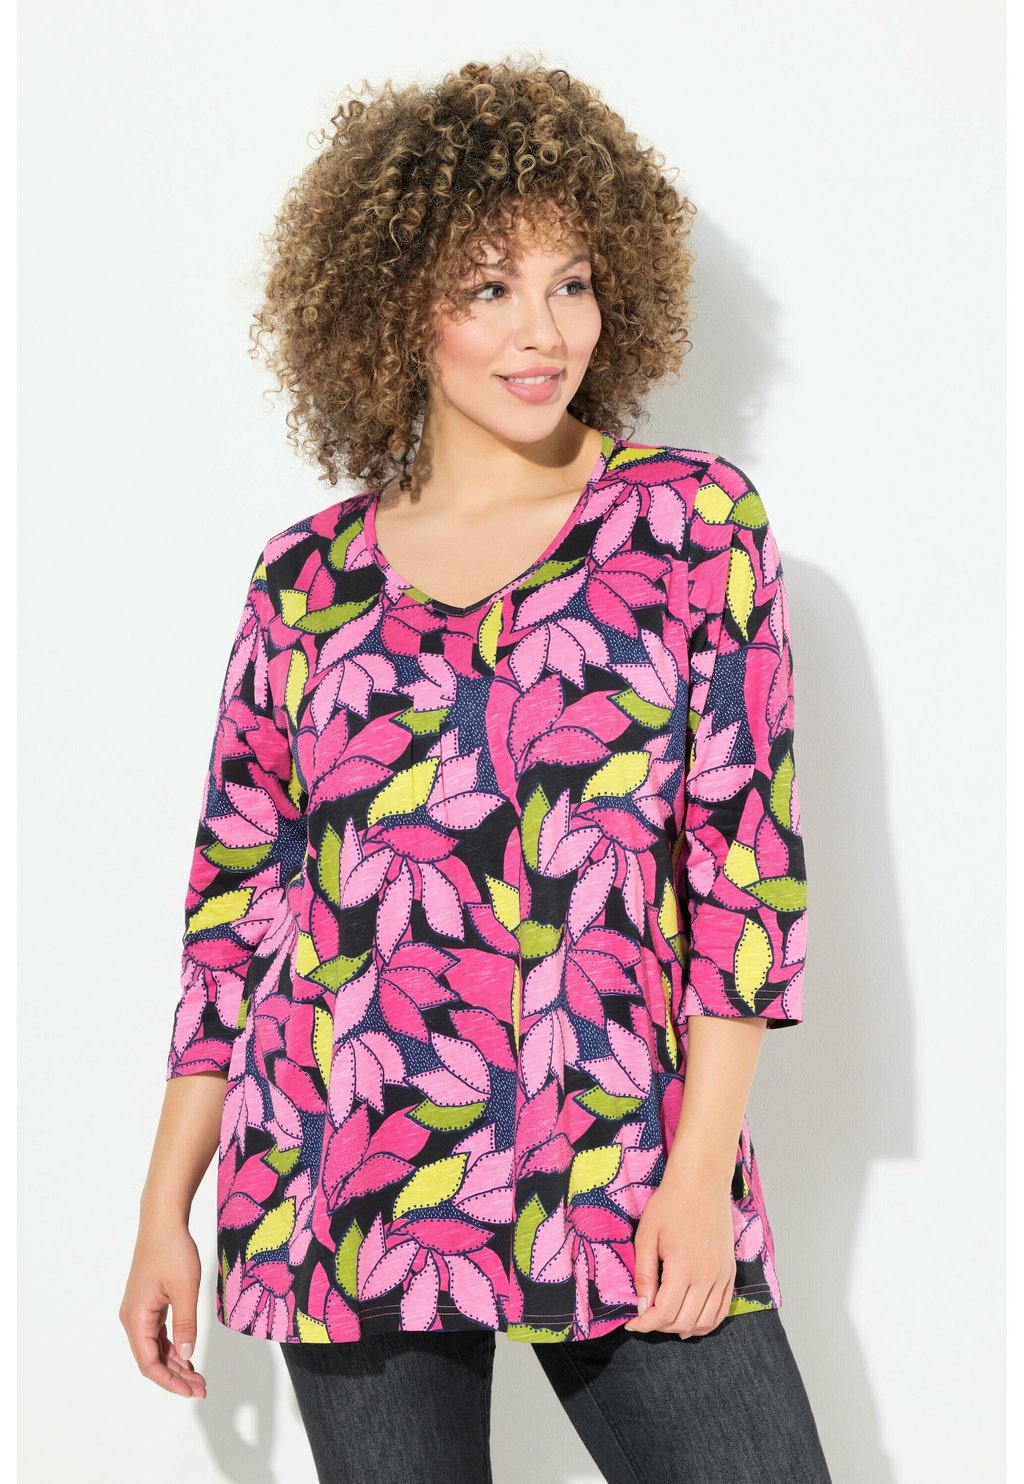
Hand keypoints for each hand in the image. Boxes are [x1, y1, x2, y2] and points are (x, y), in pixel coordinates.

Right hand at [119, 1217, 207, 1398]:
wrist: (163, 1222)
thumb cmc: (172, 1251)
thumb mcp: (185, 1290)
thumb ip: (185, 1325)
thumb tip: (186, 1355)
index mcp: (136, 1318)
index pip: (148, 1363)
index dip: (169, 1381)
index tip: (190, 1390)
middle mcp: (132, 1318)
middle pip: (151, 1359)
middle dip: (175, 1376)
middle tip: (200, 1387)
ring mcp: (139, 1310)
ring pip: (155, 1347)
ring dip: (175, 1362)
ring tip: (197, 1376)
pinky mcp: (148, 1303)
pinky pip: (157, 1333)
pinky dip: (172, 1346)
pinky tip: (187, 1354)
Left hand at [623, 1168, 736, 1338]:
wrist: (702, 1181)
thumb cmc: (669, 1204)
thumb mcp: (647, 1235)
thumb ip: (644, 1275)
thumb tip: (642, 1308)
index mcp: (684, 1266)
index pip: (665, 1312)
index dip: (645, 1324)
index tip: (632, 1323)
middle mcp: (708, 1275)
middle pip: (684, 1321)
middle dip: (661, 1326)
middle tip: (645, 1317)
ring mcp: (723, 1275)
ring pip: (705, 1321)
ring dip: (683, 1328)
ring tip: (664, 1321)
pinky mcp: (730, 1272)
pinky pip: (722, 1310)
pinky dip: (706, 1322)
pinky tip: (689, 1321)